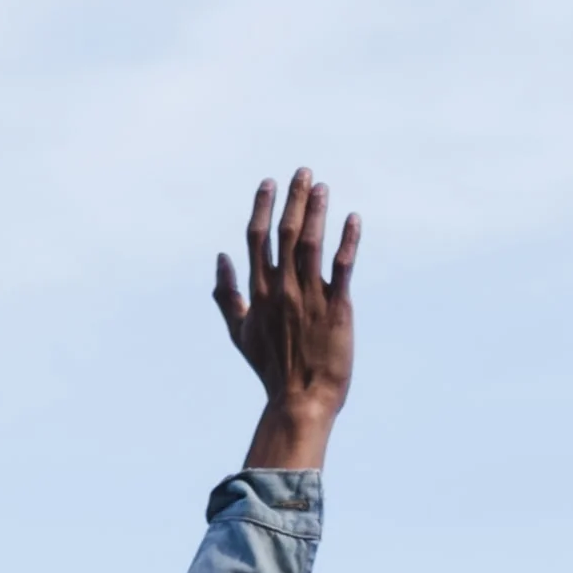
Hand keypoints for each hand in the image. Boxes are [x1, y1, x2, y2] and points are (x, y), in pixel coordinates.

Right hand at [212, 170, 355, 471]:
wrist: (300, 400)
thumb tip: (219, 258)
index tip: (268, 183)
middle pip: (286, 232)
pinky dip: (348, 241)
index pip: (257, 238)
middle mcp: (282, 289)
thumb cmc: (270, 368)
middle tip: (302, 172)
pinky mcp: (337, 309)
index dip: (262, 206)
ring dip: (317, 211)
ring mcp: (309, 298)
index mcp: (259, 291)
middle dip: (293, 199)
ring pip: (312, 244)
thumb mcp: (239, 332)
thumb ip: (226, 295)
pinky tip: (353, 219)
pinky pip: (343, 267)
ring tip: (322, 187)